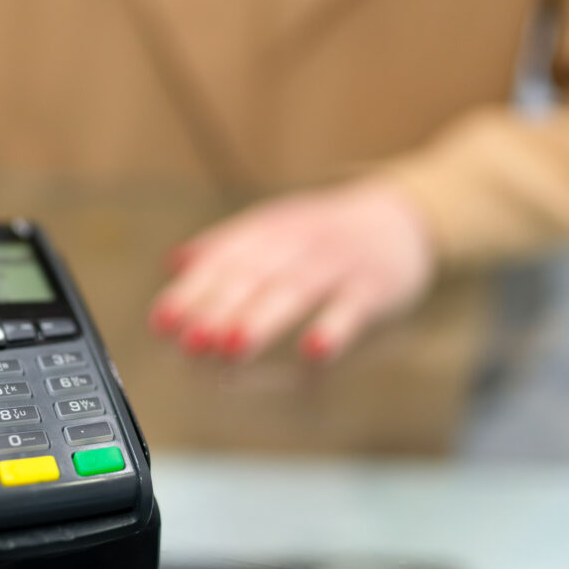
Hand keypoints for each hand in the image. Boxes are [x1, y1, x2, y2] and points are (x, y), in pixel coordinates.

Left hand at [149, 183, 433, 361]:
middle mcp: (297, 243)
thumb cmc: (328, 233)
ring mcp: (336, 264)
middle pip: (251, 277)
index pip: (221, 262)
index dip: (190, 293)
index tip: (161, 323)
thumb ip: (227, 245)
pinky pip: (352, 309)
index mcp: (268, 231)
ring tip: (231, 347)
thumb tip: (175, 265)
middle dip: (217, 310)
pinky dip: (333, 329)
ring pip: (294, 292)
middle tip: (190, 343)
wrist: (406, 215)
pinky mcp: (373, 287)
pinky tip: (313, 352)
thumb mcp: (277, 226)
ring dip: (261, 319)